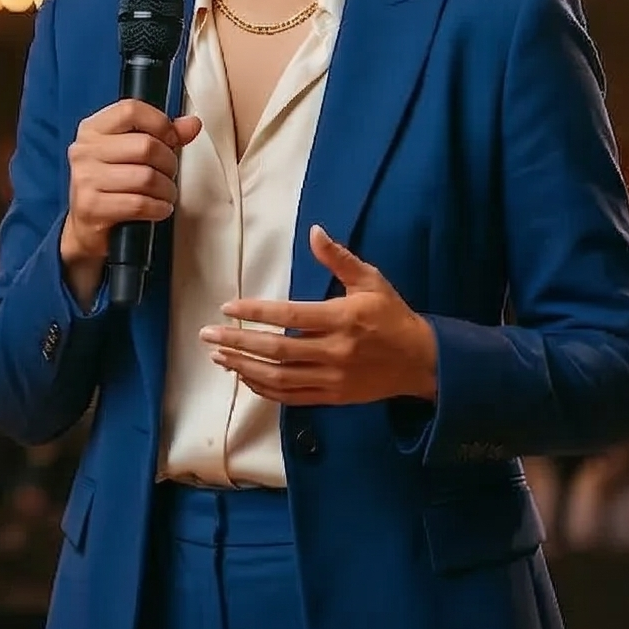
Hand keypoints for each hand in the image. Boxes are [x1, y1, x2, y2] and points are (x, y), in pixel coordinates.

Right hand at [57, 100, 203, 295]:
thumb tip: (191, 124)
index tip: (170, 139)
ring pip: (146, 177)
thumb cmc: (111, 186)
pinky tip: (158, 209)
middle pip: (145, 146)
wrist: (86, 228)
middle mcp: (84, 151)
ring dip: (166, 190)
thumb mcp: (131, 155)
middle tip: (168, 174)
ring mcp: (85, 179)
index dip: (160, 124)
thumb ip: (162, 136)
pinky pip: (139, 204)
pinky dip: (158, 208)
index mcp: (93, 129)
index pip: (131, 110)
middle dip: (169, 164)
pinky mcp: (91, 207)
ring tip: (165, 194)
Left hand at [202, 225, 436, 404]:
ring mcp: (332, 378)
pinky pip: (291, 397)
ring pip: (279, 377)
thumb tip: (314, 231)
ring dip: (244, 367)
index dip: (256, 312)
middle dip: (238, 343)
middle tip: (207, 335)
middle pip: (276, 350)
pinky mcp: (333, 396)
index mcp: (342, 319)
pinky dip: (264, 389)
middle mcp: (335, 351)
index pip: (290, 317)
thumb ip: (339, 258)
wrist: (421, 361)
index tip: (228, 307)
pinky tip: (244, 376)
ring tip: (218, 356)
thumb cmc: (393, 316)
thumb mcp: (371, 281)